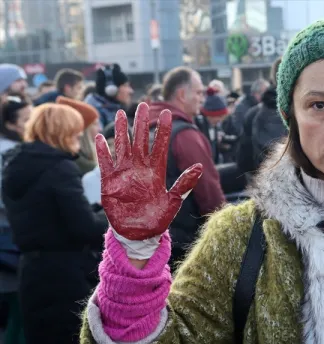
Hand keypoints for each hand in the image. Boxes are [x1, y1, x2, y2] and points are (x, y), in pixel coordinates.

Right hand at [96, 103, 202, 240]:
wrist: (139, 234)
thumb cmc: (157, 219)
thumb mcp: (173, 201)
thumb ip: (184, 184)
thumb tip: (199, 167)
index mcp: (156, 171)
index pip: (159, 145)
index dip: (162, 129)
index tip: (167, 113)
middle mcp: (140, 168)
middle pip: (140, 140)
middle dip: (141, 123)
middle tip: (142, 104)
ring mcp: (124, 173)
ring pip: (122, 146)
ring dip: (121, 131)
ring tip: (121, 113)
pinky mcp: (110, 182)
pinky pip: (106, 163)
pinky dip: (103, 151)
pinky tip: (101, 137)